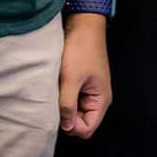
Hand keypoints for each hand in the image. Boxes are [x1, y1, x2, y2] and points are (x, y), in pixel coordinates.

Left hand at [57, 16, 111, 137]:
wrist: (83, 26)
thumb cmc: (81, 50)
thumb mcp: (71, 80)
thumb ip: (68, 106)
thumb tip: (66, 127)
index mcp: (101, 100)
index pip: (87, 129)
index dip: (72, 126)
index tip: (59, 112)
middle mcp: (98, 99)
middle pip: (81, 122)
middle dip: (66, 117)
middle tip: (56, 101)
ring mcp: (89, 92)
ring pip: (74, 111)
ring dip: (63, 105)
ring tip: (57, 90)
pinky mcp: (82, 85)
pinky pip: (72, 100)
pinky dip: (63, 97)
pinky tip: (57, 86)